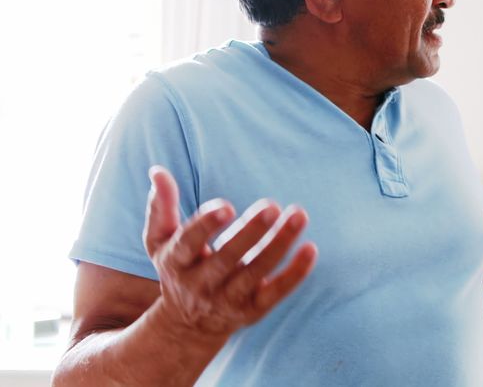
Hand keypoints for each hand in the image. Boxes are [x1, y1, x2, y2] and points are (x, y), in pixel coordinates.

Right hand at [143, 166, 317, 340]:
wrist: (189, 324)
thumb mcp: (161, 241)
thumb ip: (161, 207)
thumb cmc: (179, 267)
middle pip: (227, 259)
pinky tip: (310, 248)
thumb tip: (157, 171)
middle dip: (250, 233)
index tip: (226, 206)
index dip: (205, 226)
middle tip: (272, 205)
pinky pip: (277, 293)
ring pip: (256, 272)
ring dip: (279, 244)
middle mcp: (201, 284)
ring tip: (299, 214)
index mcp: (177, 262)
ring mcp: (228, 299)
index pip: (188, 243)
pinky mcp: (253, 310)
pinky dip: (295, 273)